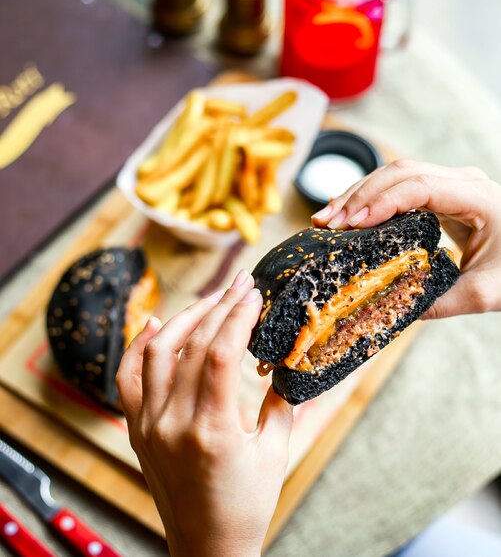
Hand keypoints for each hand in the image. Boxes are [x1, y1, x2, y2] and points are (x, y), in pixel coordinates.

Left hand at [116, 270, 292, 556]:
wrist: (205, 548)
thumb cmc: (247, 506)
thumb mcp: (275, 453)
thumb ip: (282, 401)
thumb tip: (288, 359)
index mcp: (212, 431)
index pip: (221, 353)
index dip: (238, 316)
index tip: (253, 292)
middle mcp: (173, 424)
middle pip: (192, 345)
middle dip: (219, 307)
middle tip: (239, 283)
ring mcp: (148, 425)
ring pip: (156, 352)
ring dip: (184, 318)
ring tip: (210, 300)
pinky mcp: (137, 429)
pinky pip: (128, 378)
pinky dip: (138, 346)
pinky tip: (155, 323)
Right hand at [311, 159, 500, 318]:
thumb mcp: (485, 292)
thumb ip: (442, 302)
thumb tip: (395, 312)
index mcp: (478, 197)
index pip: (419, 187)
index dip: (381, 202)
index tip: (352, 225)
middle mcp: (462, 182)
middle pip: (400, 172)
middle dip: (359, 196)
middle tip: (328, 223)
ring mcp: (451, 184)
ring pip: (395, 174)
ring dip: (359, 194)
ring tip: (328, 218)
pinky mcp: (441, 194)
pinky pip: (400, 186)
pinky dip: (371, 197)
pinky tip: (350, 213)